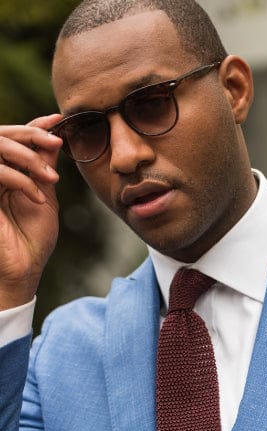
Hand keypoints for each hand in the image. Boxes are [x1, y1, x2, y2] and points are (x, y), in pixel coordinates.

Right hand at [0, 114, 62, 309]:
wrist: (23, 270)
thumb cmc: (33, 238)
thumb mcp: (45, 197)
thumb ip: (44, 169)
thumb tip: (53, 140)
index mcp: (7, 172)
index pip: (14, 138)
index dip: (34, 126)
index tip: (58, 121)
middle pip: (2, 135)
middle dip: (31, 134)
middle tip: (56, 141)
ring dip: (28, 158)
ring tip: (51, 179)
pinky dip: (20, 180)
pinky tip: (38, 197)